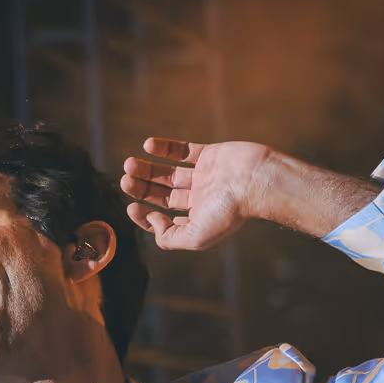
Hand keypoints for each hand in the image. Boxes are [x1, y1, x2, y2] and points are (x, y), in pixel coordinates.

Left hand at [121, 137, 380, 247]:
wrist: (258, 181)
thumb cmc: (230, 212)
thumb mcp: (194, 237)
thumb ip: (168, 237)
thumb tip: (151, 221)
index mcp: (196, 219)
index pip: (163, 219)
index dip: (144, 216)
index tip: (132, 208)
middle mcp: (199, 198)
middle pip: (162, 194)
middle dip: (141, 188)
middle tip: (125, 180)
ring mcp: (204, 176)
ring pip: (168, 173)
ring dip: (147, 168)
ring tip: (129, 164)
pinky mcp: (210, 154)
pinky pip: (183, 150)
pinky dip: (164, 147)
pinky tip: (148, 145)